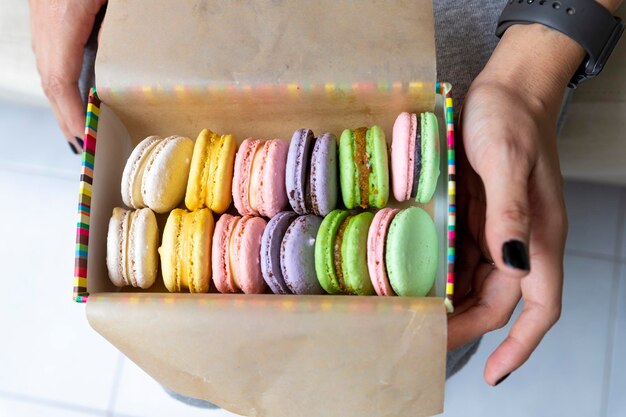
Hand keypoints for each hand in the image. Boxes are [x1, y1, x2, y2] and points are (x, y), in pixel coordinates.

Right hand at [29, 0, 106, 153]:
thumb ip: (118, 25)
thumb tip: (118, 61)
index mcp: (63, 18)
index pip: (60, 80)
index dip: (71, 113)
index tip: (85, 137)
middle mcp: (44, 22)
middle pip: (50, 80)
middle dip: (65, 117)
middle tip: (82, 145)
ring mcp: (40, 16)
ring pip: (47, 67)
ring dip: (61, 100)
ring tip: (76, 126)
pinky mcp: (44, 10)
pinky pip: (50, 52)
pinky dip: (60, 77)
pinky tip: (72, 87)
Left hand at [447, 23, 585, 384]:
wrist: (505, 89)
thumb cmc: (510, 119)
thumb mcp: (506, 162)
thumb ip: (509, 213)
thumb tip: (514, 264)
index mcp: (537, 235)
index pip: (538, 306)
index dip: (520, 345)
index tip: (493, 372)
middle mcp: (519, 239)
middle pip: (496, 300)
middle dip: (465, 324)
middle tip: (426, 336)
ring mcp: (497, 229)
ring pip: (475, 283)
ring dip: (451, 301)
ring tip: (417, 313)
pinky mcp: (476, 216)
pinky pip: (460, 256)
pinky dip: (442, 271)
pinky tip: (419, 275)